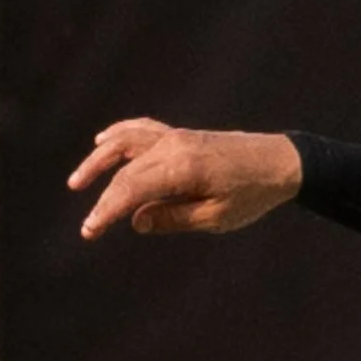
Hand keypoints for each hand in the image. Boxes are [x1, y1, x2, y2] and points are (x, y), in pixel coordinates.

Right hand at [70, 120, 301, 239]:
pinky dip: (119, 135)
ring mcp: (176, 136)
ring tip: (78, 181)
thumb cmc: (254, 194)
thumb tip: (136, 221)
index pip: (131, 190)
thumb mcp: (218, 217)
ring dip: (99, 161)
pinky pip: (141, 130)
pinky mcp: (181, 134)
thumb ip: (175, 218)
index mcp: (182, 168)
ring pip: (125, 144)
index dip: (107, 211)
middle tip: (90, 226)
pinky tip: (103, 142)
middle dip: (104, 199)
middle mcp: (173, 146)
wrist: (282, 162)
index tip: (91, 230)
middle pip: (125, 172)